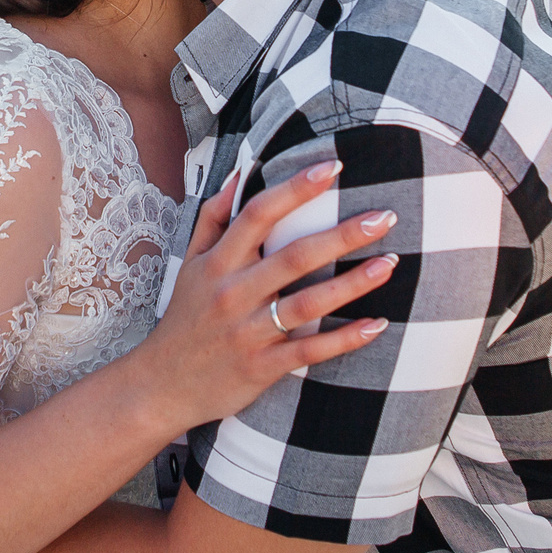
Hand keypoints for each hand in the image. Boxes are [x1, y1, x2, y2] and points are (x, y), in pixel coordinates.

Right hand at [129, 162, 396, 433]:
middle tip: (385, 216)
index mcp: (218, 263)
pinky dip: (345, 339)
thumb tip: (239, 175)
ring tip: (389, 263)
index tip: (333, 167)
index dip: (296, 189)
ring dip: (352, 283)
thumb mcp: (189, 262)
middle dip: (342, 235)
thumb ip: (214, 217)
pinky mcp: (262, 367)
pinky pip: (309, 351)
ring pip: (307, 304)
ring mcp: (249, 332)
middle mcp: (233, 293)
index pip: (258, 215)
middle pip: (293, 256)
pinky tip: (377, 324)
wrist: (162, 384)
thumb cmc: (185, 317)